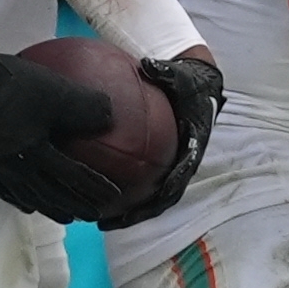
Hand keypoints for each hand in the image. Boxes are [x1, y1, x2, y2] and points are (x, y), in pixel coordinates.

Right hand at [0, 0, 122, 221]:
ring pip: (20, 192)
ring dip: (42, 204)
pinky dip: (10, 191)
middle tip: (87, 217)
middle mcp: (12, 165)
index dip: (93, 188)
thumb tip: (111, 116)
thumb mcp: (52, 88)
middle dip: (69, 206)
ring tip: (53, 212)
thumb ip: (83, 104)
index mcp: (34, 151)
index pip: (72, 176)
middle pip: (46, 193)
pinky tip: (14, 187)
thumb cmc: (3, 82)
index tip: (113, 200)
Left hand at [99, 49, 223, 229]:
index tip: (144, 204)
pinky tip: (91, 192)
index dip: (162, 193)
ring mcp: (169, 167)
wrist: (197, 86)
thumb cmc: (188, 82)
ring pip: (148, 196)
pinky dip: (119, 190)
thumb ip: (166, 73)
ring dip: (126, 210)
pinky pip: (138, 181)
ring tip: (95, 219)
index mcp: (191, 149)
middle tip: (109, 222)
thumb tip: (148, 65)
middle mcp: (181, 164)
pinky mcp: (156, 164)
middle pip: (159, 198)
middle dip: (137, 213)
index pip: (178, 178)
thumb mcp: (180, 77)